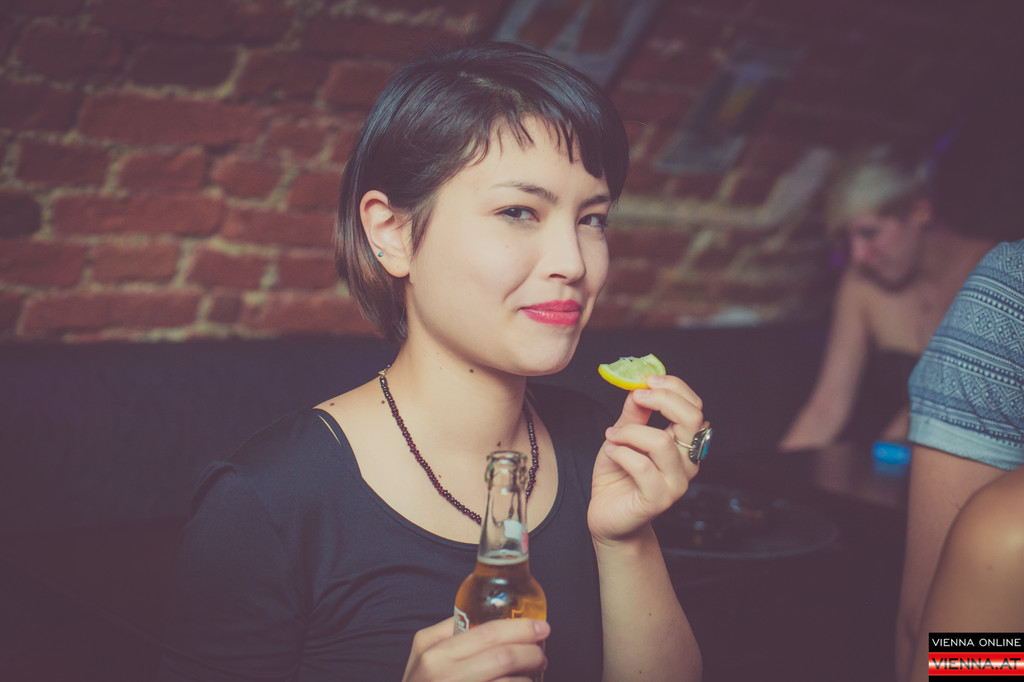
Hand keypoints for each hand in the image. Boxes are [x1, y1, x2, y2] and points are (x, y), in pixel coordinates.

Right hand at [402, 617, 548, 681]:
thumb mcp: (423, 655)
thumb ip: (449, 633)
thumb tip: (488, 617)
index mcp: (432, 648)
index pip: (488, 631)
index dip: (520, 628)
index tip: (539, 628)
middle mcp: (441, 670)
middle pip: (503, 656)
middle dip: (531, 652)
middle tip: (542, 653)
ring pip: (509, 681)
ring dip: (528, 677)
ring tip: (534, 673)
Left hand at [589, 374, 703, 544]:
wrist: (608, 515)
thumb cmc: (618, 475)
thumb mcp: (623, 436)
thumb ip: (633, 414)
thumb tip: (638, 389)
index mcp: (684, 444)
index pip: (694, 406)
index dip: (673, 388)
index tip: (646, 381)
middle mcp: (688, 462)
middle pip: (692, 418)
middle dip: (661, 399)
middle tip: (636, 397)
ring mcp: (676, 483)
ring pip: (661, 441)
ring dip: (630, 432)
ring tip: (612, 436)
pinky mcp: (659, 499)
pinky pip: (642, 465)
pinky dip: (620, 453)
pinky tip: (611, 453)